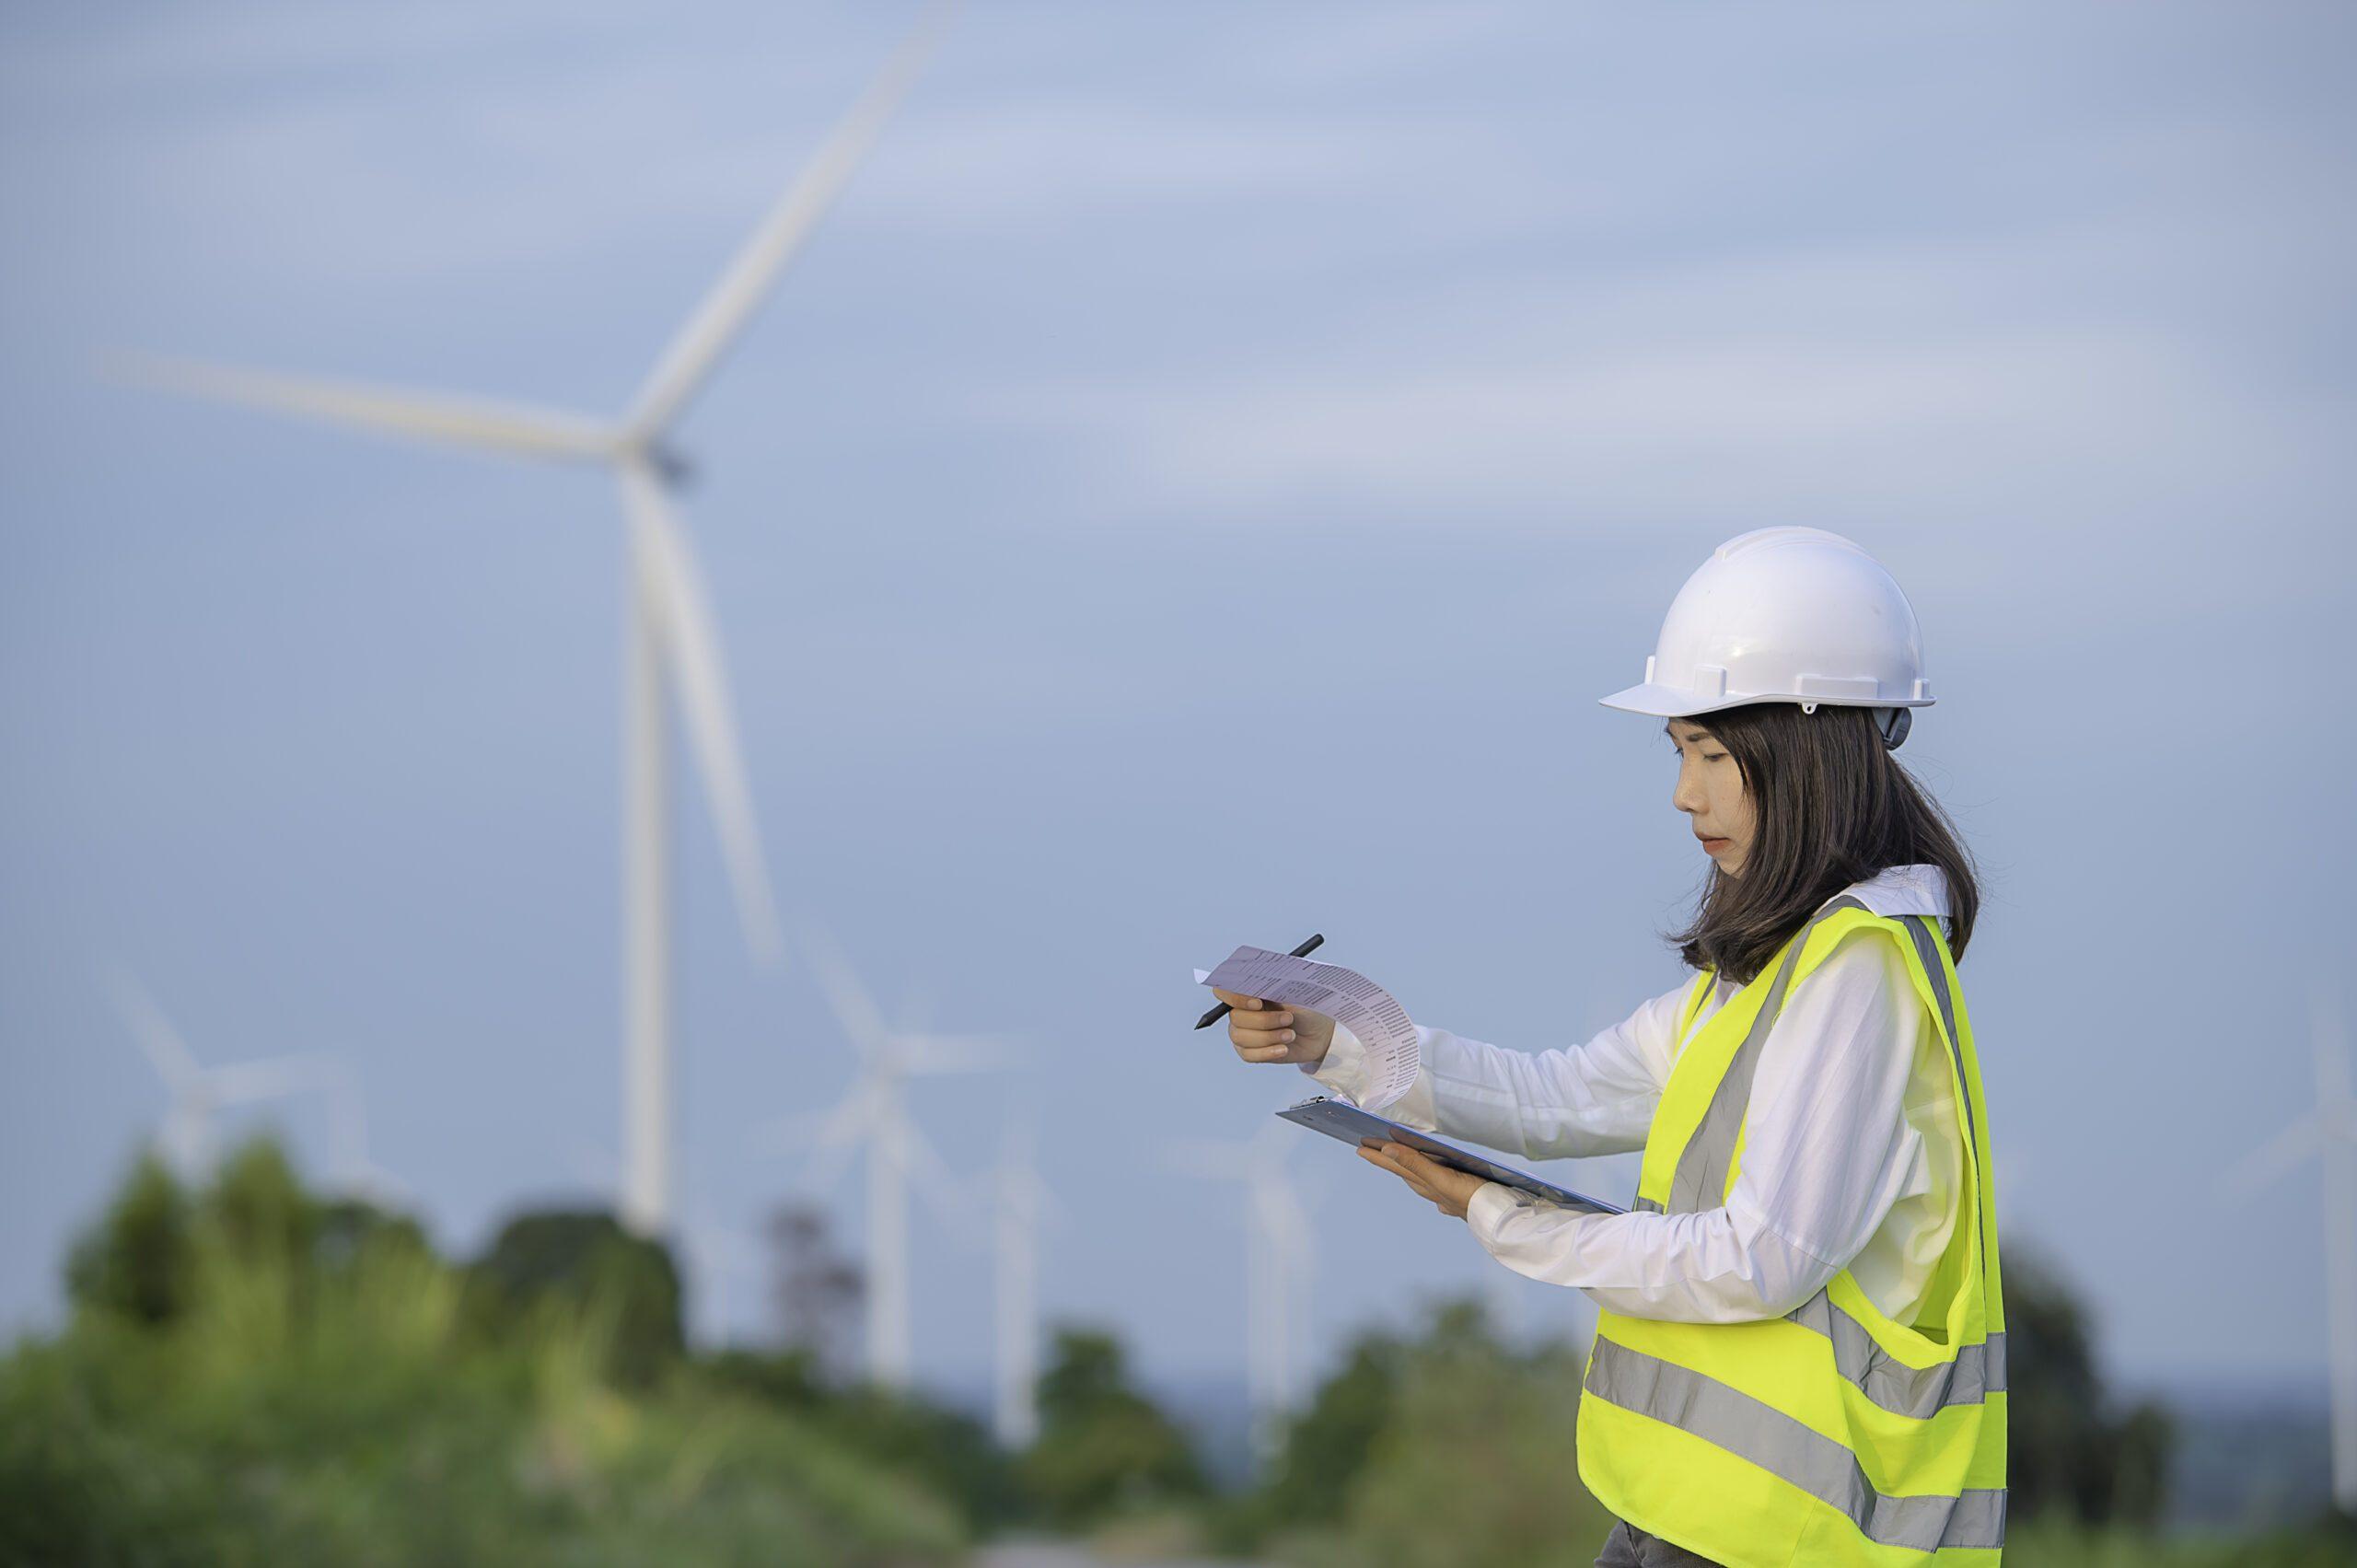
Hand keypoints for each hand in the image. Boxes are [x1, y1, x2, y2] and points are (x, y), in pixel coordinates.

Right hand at [1213, 988, 1335, 1067]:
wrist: (1319, 1032)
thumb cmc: (1306, 1008)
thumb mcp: (1294, 992)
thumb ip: (1274, 987)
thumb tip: (1259, 983)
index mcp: (1249, 991)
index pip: (1224, 991)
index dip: (1236, 998)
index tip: (1258, 1003)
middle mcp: (1243, 1011)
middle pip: (1236, 1018)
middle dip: (1264, 1021)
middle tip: (1288, 1019)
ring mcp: (1244, 1032)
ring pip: (1241, 1038)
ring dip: (1268, 1037)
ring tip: (1290, 1035)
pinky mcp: (1251, 1051)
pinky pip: (1249, 1055)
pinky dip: (1267, 1052)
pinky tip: (1283, 1049)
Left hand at [1358, 1140, 1487, 1219]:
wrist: (1501, 1218)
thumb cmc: (1471, 1197)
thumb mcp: (1440, 1179)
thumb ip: (1415, 1163)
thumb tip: (1387, 1149)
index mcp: (1425, 1184)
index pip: (1396, 1165)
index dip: (1378, 1155)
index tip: (1360, 1147)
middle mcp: (1433, 1190)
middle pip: (1404, 1171)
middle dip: (1388, 1159)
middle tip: (1369, 1149)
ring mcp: (1447, 1194)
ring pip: (1421, 1179)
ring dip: (1408, 1167)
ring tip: (1398, 1160)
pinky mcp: (1461, 1196)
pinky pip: (1440, 1183)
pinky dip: (1433, 1177)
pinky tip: (1436, 1179)